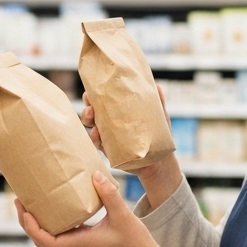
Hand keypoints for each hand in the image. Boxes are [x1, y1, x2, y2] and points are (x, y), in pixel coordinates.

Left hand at [15, 172, 167, 246]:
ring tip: (30, 200)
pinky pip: (62, 230)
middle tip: (19, 200)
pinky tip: (56, 203)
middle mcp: (75, 244)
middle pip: (40, 238)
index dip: (30, 227)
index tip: (24, 210)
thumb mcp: (123, 215)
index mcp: (79, 242)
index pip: (45, 241)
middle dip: (26, 221)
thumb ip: (109, 195)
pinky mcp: (85, 238)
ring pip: (49, 235)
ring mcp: (79, 242)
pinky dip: (52, 219)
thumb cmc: (135, 242)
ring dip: (37, 221)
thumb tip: (94, 175)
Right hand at [81, 86, 183, 209]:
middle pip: (93, 113)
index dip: (93, 96)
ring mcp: (108, 137)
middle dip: (88, 108)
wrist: (159, 160)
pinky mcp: (110, 150)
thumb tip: (157, 86)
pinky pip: (98, 144)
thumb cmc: (157, 135)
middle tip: (90, 106)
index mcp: (118, 112)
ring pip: (92, 127)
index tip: (89, 93)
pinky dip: (95, 138)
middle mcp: (110, 123)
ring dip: (88, 121)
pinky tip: (96, 134)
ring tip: (91, 117)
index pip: (102, 101)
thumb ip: (158, 102)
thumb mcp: (158, 117)